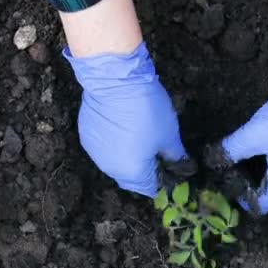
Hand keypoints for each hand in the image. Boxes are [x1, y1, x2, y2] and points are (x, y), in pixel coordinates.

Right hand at [64, 42, 188, 196]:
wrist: (114, 79)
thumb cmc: (146, 110)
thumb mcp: (169, 134)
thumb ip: (175, 156)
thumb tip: (181, 166)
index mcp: (131, 172)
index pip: (150, 188)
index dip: (163, 180)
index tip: (171, 167)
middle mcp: (109, 168)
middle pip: (130, 178)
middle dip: (145, 169)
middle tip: (158, 150)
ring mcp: (95, 151)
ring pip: (115, 162)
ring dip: (128, 155)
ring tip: (141, 135)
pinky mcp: (86, 134)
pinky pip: (104, 146)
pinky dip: (115, 142)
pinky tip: (124, 125)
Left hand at [218, 68, 267, 213]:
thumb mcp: (254, 136)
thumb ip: (231, 149)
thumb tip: (212, 158)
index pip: (266, 203)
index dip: (247, 201)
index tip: (231, 192)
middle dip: (254, 185)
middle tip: (234, 176)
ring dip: (265, 171)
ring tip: (245, 161)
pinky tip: (266, 146)